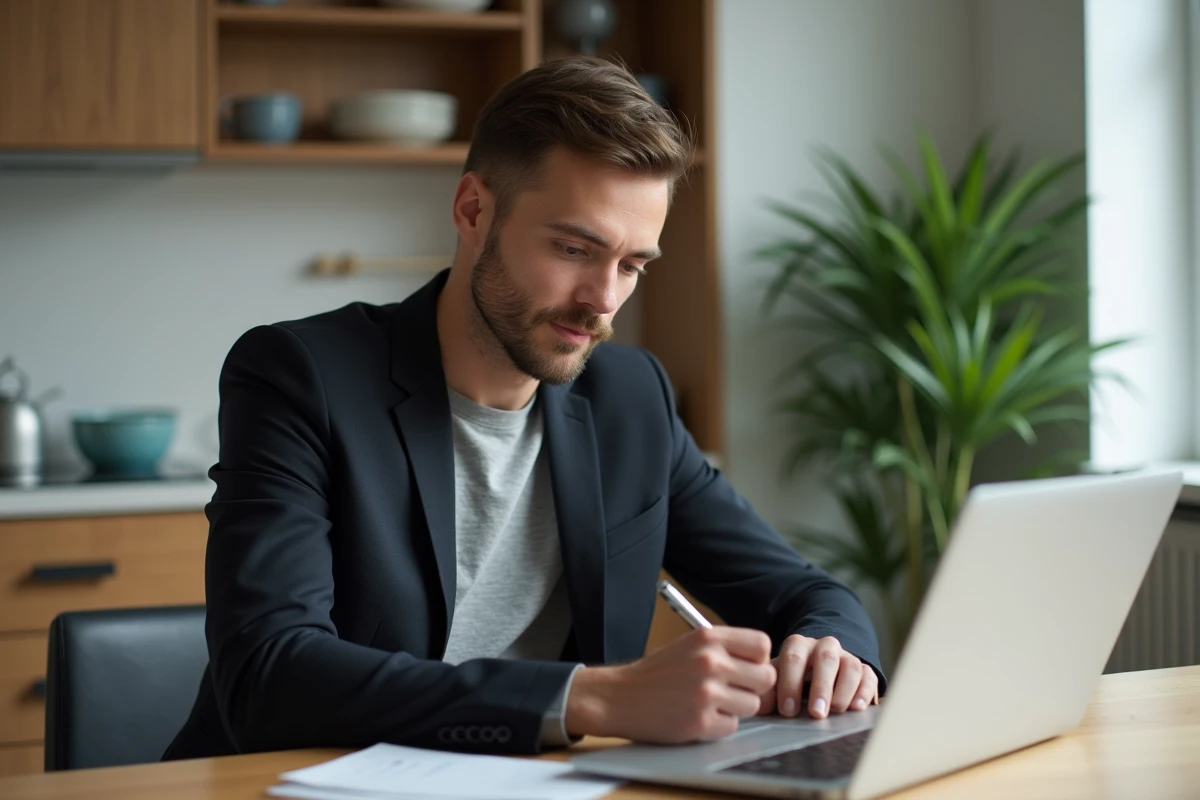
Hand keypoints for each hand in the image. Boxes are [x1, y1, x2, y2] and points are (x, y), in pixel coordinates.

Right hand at [565, 627, 776, 742]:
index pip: (762, 645)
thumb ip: (725, 649)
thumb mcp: (689, 645)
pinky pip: (732, 726)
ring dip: (736, 708)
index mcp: (708, 638)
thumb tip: (764, 664)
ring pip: (752, 704)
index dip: (758, 660)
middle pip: (765, 677)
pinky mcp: (701, 721)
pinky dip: (719, 725)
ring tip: (710, 703)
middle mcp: (710, 661)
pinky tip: (698, 716)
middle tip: (732, 690)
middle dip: (753, 687)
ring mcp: (706, 692)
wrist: (619, 697)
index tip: (746, 668)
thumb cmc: (657, 673)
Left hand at [758, 635, 877, 719]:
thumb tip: (758, 704)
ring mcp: (846, 657)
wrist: (817, 670)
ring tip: (836, 711)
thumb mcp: (777, 681)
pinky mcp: (865, 670)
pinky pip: (868, 676)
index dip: (790, 683)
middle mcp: (824, 646)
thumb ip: (766, 691)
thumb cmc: (791, 680)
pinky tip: (857, 707)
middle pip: (825, 659)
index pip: (793, 657)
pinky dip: (864, 691)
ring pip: (850, 666)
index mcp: (798, 645)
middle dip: (821, 687)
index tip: (788, 710)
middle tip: (816, 714)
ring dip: (844, 690)